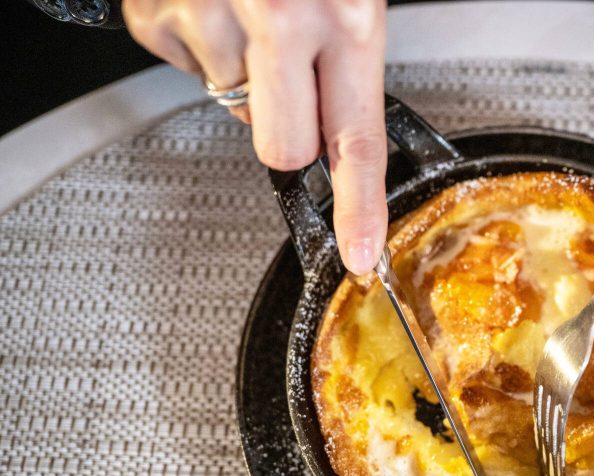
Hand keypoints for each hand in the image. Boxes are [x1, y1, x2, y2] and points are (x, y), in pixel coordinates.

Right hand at [124, 0, 388, 273]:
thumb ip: (346, 61)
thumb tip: (337, 139)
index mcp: (346, 18)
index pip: (358, 143)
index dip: (359, 209)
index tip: (358, 254)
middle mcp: (282, 18)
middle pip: (283, 150)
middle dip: (289, 134)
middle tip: (293, 81)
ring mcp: (213, 17)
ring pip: (233, 106)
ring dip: (245, 72)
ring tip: (251, 9)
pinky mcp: (156, 18)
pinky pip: (186, 67)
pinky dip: (202, 43)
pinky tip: (216, 2)